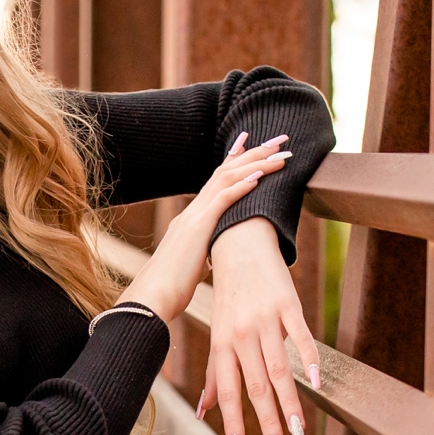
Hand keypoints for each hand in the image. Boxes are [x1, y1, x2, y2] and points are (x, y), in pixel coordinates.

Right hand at [120, 131, 290, 329]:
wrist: (153, 296)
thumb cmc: (170, 287)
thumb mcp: (191, 266)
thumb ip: (201, 256)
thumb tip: (210, 258)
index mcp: (192, 219)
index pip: (217, 181)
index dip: (235, 160)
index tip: (250, 143)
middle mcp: (193, 211)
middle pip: (226, 171)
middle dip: (254, 152)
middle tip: (278, 138)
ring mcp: (195, 217)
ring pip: (227, 179)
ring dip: (256, 163)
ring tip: (280, 152)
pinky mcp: (198, 228)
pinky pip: (223, 200)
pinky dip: (242, 186)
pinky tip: (260, 176)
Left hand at [199, 216, 317, 434]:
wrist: (239, 245)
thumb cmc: (229, 297)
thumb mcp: (218, 334)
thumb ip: (215, 376)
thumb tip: (204, 413)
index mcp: (223, 346)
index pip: (229, 394)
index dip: (234, 426)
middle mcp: (242, 336)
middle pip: (256, 388)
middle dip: (268, 426)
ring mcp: (265, 320)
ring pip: (279, 369)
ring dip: (290, 405)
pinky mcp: (287, 304)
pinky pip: (300, 335)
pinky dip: (309, 358)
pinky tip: (317, 383)